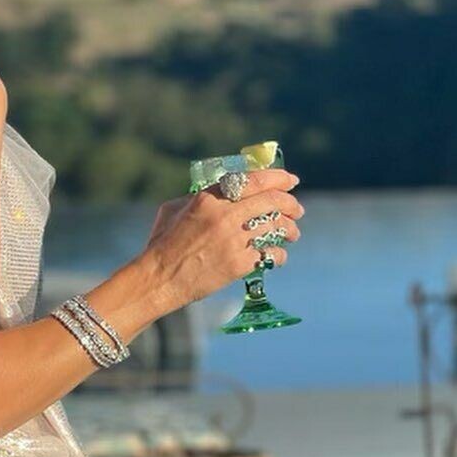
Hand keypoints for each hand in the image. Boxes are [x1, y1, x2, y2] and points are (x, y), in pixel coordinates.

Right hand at [143, 169, 304, 307]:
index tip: (291, 181)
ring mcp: (233, 240)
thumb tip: (221, 192)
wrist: (158, 278)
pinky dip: (278, 255)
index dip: (279, 178)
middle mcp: (224, 216)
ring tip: (292, 233)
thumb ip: (199, 197)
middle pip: (272, 202)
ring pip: (275, 227)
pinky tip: (277, 255)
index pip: (254, 180)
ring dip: (290, 229)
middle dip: (291, 204)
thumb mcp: (173, 210)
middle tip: (297, 209)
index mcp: (208, 198)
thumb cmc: (162, 244)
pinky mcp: (238, 264)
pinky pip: (270, 254)